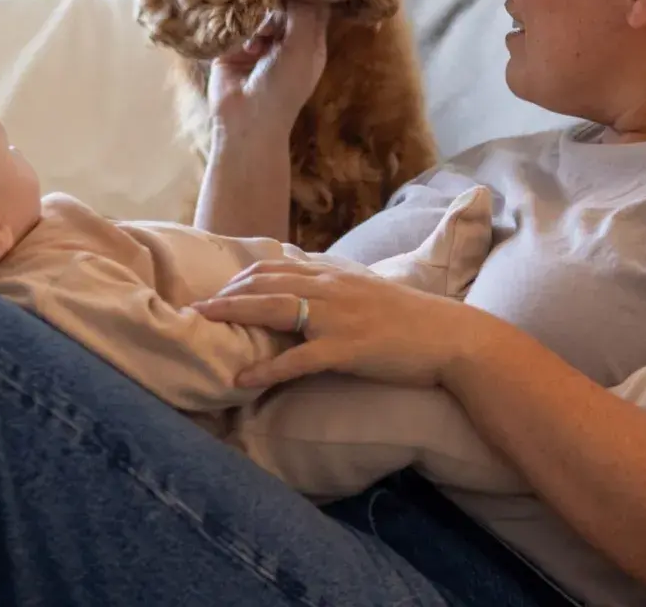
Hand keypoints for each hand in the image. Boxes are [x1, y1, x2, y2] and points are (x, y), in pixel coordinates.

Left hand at [190, 259, 505, 388]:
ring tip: (202, 324)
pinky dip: (268, 367)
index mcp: (335, 276)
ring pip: (275, 309)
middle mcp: (332, 289)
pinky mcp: (348, 349)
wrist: (450, 337)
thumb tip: (305, 286)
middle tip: (195, 307)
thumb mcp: (368, 292)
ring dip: (234, 315)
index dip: (241, 277)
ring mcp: (338, 318)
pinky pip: (299, 359)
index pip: (276, 267)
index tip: (217, 289)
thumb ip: (335, 289)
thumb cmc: (411, 319)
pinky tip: (243, 378)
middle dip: (226, 293)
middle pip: (266, 284)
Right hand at [206, 3, 328, 141]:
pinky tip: (246, 46)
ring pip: (259, 13)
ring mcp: (258, 44)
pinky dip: (241, 30)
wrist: (246, 118)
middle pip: (284, 6)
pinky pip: (237, 24)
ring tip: (260, 40)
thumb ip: (304, 12)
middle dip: (279, 4)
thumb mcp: (303, 48)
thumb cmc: (283, 86)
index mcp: (310, 43)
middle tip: (275, 9)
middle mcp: (286, 41)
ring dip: (260, 21)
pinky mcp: (233, 47)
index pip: (313, 6)